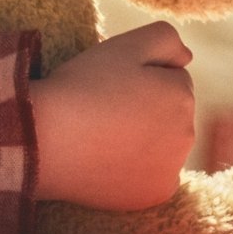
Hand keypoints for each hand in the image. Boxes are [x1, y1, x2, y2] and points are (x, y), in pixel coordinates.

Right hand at [28, 22, 196, 210]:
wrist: (44, 140)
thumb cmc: (81, 87)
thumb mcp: (123, 46)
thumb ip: (165, 38)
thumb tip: (187, 57)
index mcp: (182, 94)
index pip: (171, 79)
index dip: (139, 78)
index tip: (109, 85)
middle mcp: (188, 134)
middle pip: (169, 113)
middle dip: (146, 109)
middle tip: (104, 110)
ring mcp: (173, 168)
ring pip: (161, 144)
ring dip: (142, 139)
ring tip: (102, 136)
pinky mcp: (156, 194)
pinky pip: (151, 175)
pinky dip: (134, 169)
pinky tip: (106, 161)